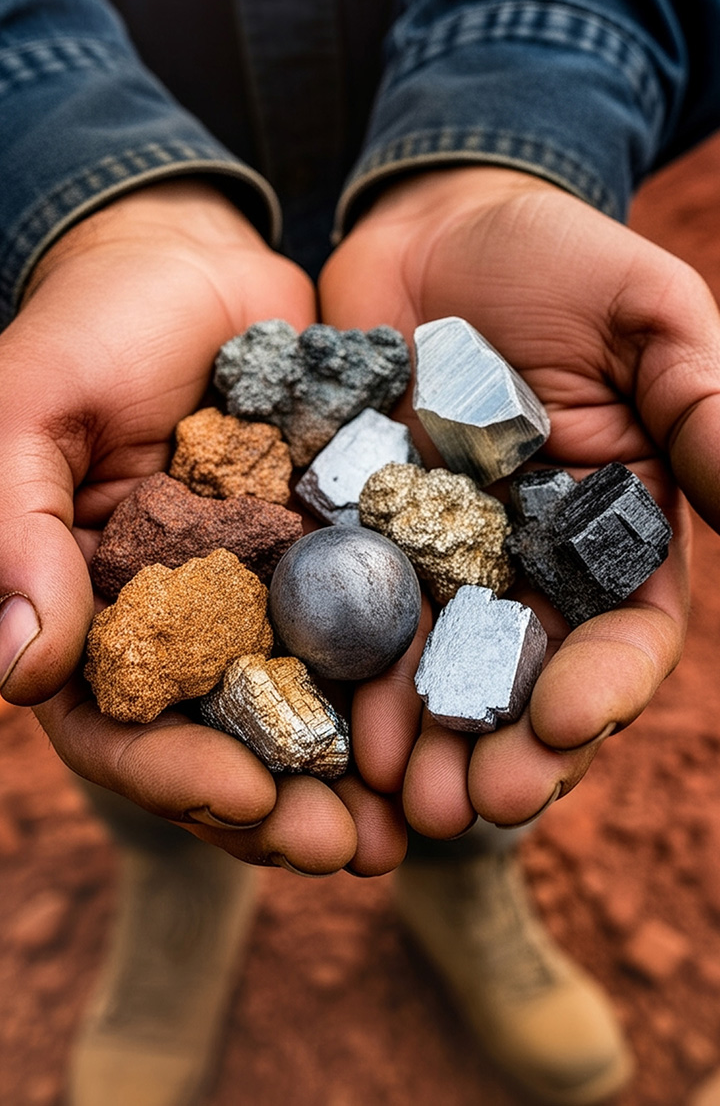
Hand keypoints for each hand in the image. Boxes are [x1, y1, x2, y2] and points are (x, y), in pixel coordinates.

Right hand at [0, 179, 403, 875]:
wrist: (192, 263)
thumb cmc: (92, 327)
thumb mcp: (31, 407)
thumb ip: (16, 529)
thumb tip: (15, 670)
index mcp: (95, 613)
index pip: (117, 726)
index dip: (174, 774)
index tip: (248, 800)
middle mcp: (181, 625)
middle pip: (221, 742)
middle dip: (281, 804)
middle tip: (350, 848)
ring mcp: (260, 598)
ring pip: (302, 709)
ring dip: (349, 772)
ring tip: (409, 822)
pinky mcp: (332, 558)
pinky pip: (368, 635)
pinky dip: (400, 684)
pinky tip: (446, 718)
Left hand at [319, 165, 718, 831]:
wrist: (434, 228)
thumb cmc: (556, 260)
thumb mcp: (646, 315)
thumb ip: (704, 406)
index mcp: (611, 533)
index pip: (623, 635)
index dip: (602, 688)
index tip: (560, 722)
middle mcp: (526, 566)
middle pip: (524, 680)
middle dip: (500, 750)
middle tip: (465, 807)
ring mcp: (436, 560)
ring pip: (433, 672)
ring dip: (418, 741)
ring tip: (393, 798)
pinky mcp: (358, 538)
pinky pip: (350, 617)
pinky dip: (341, 673)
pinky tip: (323, 719)